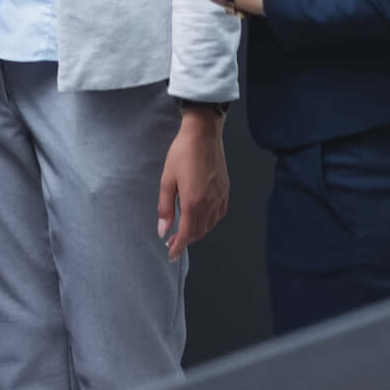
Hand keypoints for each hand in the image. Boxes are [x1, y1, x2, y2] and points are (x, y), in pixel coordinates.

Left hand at [157, 108, 229, 264]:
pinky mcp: (226, 190)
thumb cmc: (181, 154)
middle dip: (186, 240)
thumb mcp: (167, 179)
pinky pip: (220, 214)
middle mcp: (209, 203)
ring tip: (186, 229)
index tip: (171, 255)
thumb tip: (163, 231)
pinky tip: (203, 217)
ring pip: (210, 225)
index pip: (186, 234)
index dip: (178, 247)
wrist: (203, 134)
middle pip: (199, 232)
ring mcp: (220, 197)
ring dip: (198, 231)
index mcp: (192, 202)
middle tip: (173, 241)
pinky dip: (211, 221)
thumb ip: (165, 207)